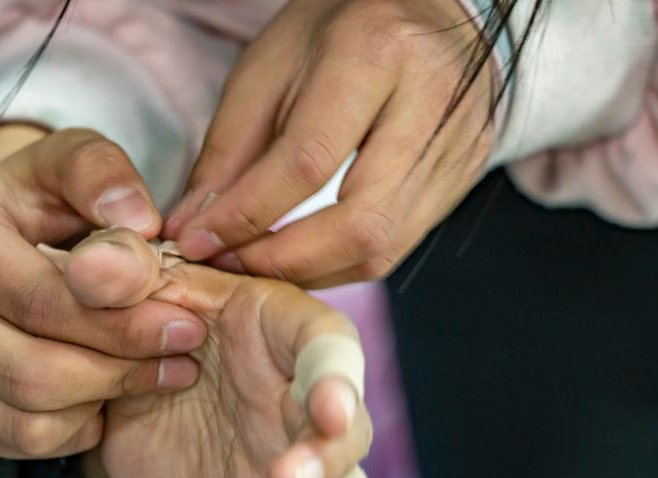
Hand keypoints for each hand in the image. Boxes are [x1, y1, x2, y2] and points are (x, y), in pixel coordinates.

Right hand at [0, 127, 206, 457]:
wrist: (4, 239)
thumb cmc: (49, 198)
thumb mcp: (75, 162)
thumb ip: (104, 177)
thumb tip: (137, 222)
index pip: (40, 302)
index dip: (123, 322)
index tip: (188, 324)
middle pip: (31, 372)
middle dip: (122, 370)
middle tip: (184, 355)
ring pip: (29, 420)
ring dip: (106, 401)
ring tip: (157, 370)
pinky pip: (24, 443)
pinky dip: (78, 427)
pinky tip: (109, 389)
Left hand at [42, 228, 372, 477]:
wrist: (129, 395)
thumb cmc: (150, 325)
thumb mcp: (133, 294)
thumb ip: (118, 273)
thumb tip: (95, 262)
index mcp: (285, 332)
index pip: (330, 349)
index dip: (339, 378)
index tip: (330, 408)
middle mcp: (307, 401)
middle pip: (349, 434)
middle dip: (325, 460)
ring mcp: (299, 465)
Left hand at [166, 0, 492, 287]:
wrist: (432, 12)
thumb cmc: (343, 29)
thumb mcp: (269, 66)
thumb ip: (229, 150)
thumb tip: (195, 226)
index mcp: (375, 54)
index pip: (308, 161)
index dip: (246, 215)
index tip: (197, 242)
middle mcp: (430, 105)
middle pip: (360, 224)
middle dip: (283, 261)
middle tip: (231, 267)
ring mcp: (457, 149)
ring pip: (383, 249)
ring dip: (310, 272)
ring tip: (260, 265)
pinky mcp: (462, 180)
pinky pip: (397, 247)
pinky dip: (340, 264)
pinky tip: (303, 256)